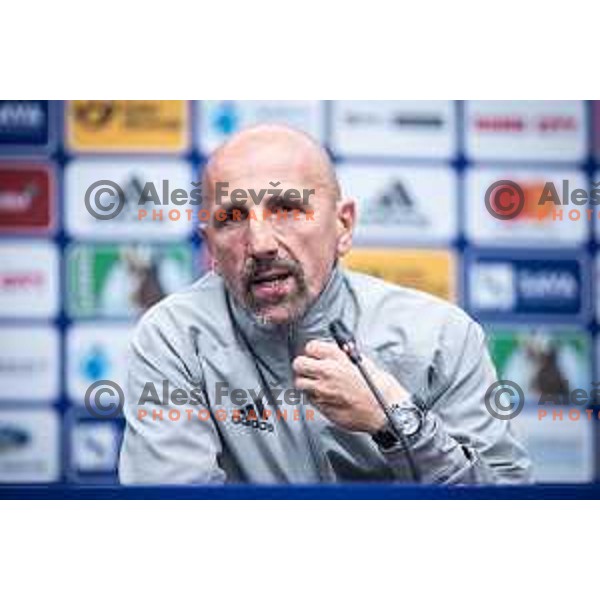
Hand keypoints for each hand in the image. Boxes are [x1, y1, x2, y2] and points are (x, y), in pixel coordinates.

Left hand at [292, 340, 409, 433]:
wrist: (385, 410)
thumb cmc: (378, 387)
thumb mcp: (361, 361)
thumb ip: (343, 355)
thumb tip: (332, 353)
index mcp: (337, 357)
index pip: (311, 347)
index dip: (313, 351)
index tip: (315, 355)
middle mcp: (327, 372)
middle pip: (299, 364)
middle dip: (303, 366)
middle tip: (310, 369)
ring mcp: (323, 390)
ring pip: (300, 383)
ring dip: (306, 383)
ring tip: (318, 384)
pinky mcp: (322, 406)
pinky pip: (309, 399)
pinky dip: (314, 397)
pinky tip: (327, 397)